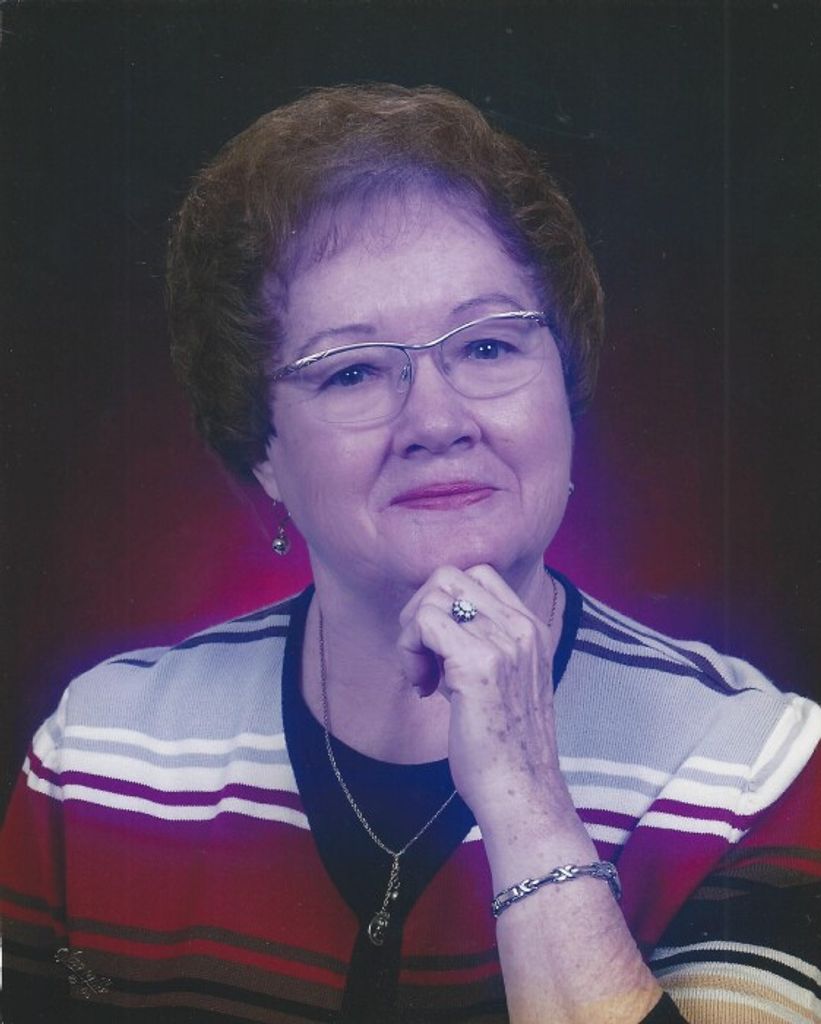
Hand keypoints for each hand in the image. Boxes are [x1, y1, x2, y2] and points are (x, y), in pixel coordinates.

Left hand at [397, 565, 571, 827]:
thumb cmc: (504, 746)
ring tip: (423, 676)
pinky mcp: (478, 664)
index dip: (444, 604)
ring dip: (412, 634)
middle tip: (422, 660)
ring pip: (432, 597)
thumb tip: (431, 620)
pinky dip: (409, 650)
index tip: (439, 649)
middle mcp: (523, 628)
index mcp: (532, 629)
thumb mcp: (505, 681)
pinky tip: (423, 687)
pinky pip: (424, 622)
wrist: (521, 793)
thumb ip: (482, 644)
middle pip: (449, 576)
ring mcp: (504, 643)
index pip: (477, 574)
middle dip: (421, 612)